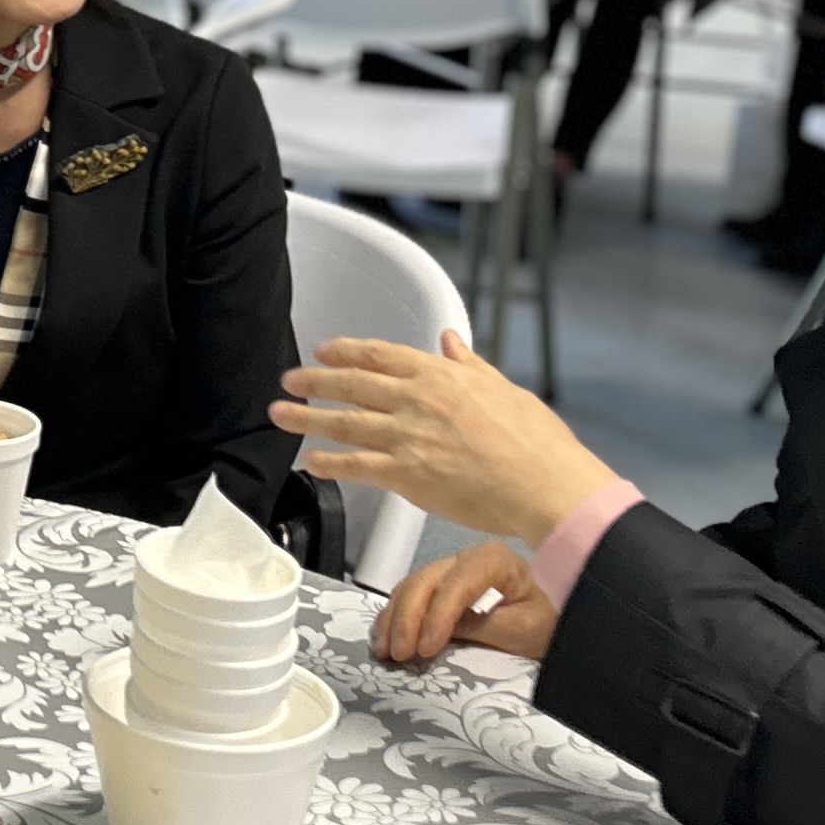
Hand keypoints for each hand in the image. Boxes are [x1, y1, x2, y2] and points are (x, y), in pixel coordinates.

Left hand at [271, 329, 619, 540]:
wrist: (543, 484)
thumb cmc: (535, 443)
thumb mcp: (503, 389)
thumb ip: (469, 365)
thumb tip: (451, 341)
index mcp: (440, 376)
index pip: (380, 354)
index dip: (347, 351)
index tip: (324, 350)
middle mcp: (417, 401)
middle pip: (352, 383)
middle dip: (314, 380)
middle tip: (290, 379)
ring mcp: (407, 437)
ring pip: (344, 422)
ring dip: (307, 417)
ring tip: (280, 414)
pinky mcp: (405, 474)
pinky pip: (356, 465)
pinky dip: (329, 461)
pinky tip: (311, 460)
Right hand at [372, 539, 557, 665]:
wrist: (560, 622)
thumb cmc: (550, 623)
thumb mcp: (524, 630)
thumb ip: (482, 627)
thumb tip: (438, 632)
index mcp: (494, 560)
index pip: (457, 584)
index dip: (437, 616)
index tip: (426, 649)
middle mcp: (468, 558)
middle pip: (426, 581)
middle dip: (407, 618)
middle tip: (398, 653)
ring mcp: (453, 570)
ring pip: (411, 586)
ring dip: (393, 618)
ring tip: (384, 650)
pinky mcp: (443, 587)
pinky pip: (410, 595)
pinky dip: (394, 616)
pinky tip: (384, 636)